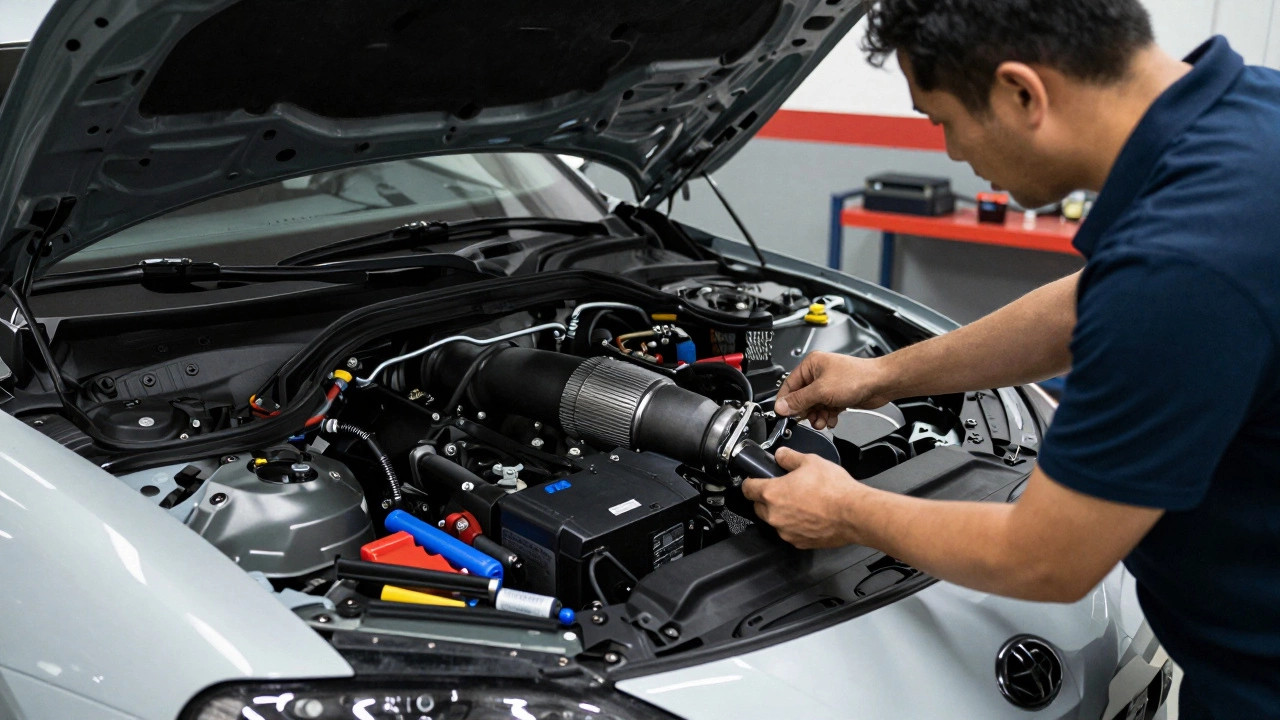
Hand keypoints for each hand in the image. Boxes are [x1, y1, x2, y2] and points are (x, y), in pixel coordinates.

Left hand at [741, 447, 863, 548]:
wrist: (854, 514)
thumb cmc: (835, 490)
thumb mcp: (811, 461)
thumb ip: (790, 457)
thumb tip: (781, 455)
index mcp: (772, 493)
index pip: (747, 488)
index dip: (750, 481)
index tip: (755, 480)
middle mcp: (775, 515)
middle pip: (759, 506)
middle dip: (766, 498)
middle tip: (783, 489)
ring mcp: (786, 531)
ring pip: (774, 521)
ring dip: (781, 513)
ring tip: (801, 502)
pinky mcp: (799, 542)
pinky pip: (789, 532)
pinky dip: (795, 525)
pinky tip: (809, 516)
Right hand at [774, 352, 894, 428]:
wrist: (880, 384)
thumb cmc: (856, 378)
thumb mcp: (821, 391)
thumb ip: (799, 400)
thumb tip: (782, 406)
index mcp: (811, 365)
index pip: (789, 385)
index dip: (786, 401)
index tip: (783, 414)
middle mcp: (818, 374)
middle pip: (801, 398)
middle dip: (805, 411)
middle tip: (809, 419)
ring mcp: (828, 386)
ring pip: (813, 406)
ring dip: (816, 416)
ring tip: (822, 421)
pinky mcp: (837, 396)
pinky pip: (825, 409)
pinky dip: (826, 416)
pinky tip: (831, 419)